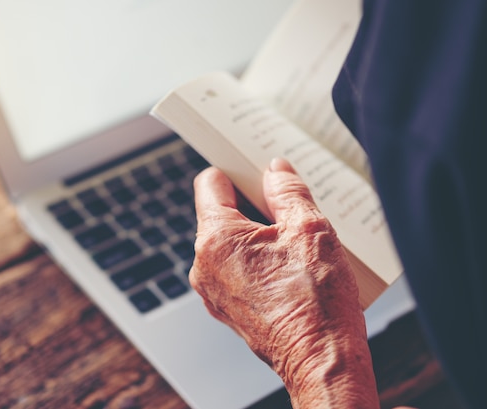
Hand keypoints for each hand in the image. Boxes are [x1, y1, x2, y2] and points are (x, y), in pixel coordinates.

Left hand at [190, 158, 378, 407]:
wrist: (322, 360)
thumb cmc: (316, 302)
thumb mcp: (310, 229)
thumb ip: (288, 190)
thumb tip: (276, 169)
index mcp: (216, 239)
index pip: (210, 182)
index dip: (234, 169)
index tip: (253, 166)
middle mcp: (204, 264)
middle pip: (220, 212)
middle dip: (252, 203)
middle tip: (286, 204)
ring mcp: (213, 289)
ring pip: (229, 242)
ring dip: (256, 233)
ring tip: (293, 238)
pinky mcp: (227, 307)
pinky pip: (234, 268)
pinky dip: (255, 258)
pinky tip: (288, 264)